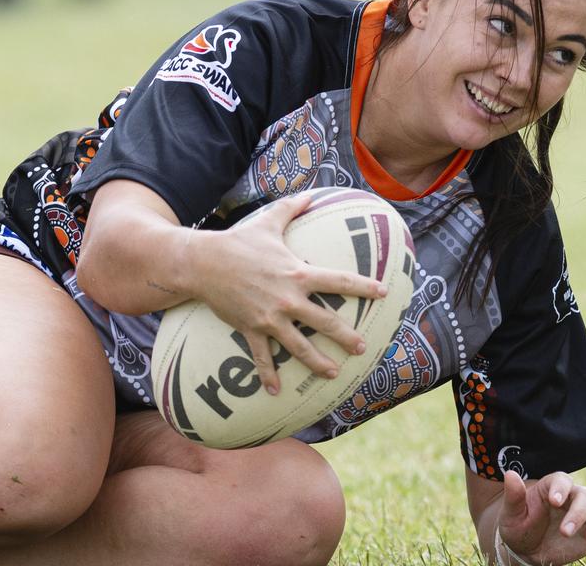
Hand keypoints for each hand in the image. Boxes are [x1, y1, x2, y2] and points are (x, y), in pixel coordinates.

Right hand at [186, 194, 387, 394]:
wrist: (203, 262)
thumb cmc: (239, 241)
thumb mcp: (269, 221)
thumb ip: (293, 208)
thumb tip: (311, 193)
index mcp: (298, 273)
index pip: (339, 281)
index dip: (363, 287)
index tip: (382, 292)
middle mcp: (288, 299)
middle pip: (325, 321)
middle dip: (346, 336)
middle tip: (361, 347)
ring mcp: (269, 317)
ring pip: (299, 346)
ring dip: (317, 362)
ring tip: (332, 373)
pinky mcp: (251, 329)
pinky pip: (262, 357)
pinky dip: (268, 375)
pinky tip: (276, 392)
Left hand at [496, 470, 585, 564]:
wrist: (528, 549)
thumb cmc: (518, 527)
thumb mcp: (511, 514)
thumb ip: (513, 496)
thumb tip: (509, 474)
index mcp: (552, 488)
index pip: (561, 480)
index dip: (560, 488)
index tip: (554, 501)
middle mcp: (572, 497)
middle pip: (584, 496)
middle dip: (577, 514)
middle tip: (564, 532)